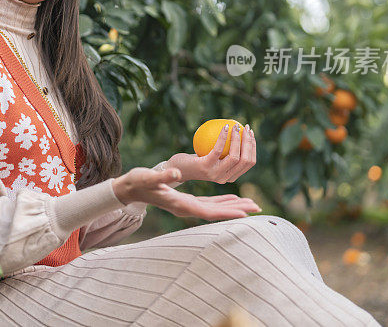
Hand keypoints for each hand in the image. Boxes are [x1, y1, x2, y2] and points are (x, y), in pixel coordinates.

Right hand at [112, 167, 260, 220]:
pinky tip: (232, 198)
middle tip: (257, 207)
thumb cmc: (139, 182)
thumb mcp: (149, 178)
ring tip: (251, 204)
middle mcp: (187, 209)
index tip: (245, 213)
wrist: (130, 188)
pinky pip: (209, 203)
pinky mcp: (187, 201)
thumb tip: (176, 175)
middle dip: (237, 210)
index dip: (227, 212)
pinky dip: (223, 201)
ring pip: (215, 208)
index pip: (208, 212)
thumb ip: (163, 177)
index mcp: (181, 206)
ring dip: (233, 206)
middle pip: (217, 213)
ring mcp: (188, 206)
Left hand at [166, 123, 256, 183]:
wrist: (177, 168)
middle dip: (249, 142)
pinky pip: (218, 149)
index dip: (253, 147)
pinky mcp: (205, 167)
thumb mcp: (213, 156)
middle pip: (245, 160)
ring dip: (237, 139)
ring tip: (236, 126)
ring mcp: (215, 174)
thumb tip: (240, 132)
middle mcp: (225, 178)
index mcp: (230, 177)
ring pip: (235, 157)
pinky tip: (225, 127)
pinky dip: (223, 137)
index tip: (250, 133)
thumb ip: (226, 150)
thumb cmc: (196, 159)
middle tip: (245, 127)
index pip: (249, 163)